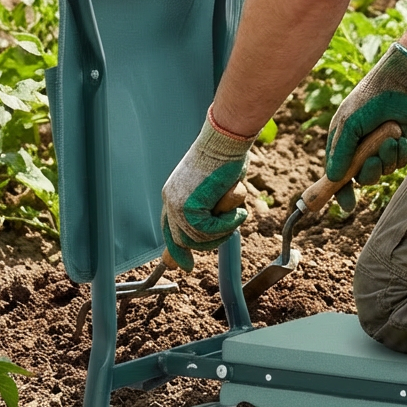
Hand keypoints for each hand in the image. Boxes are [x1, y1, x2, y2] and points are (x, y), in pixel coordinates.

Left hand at [161, 109, 253, 270]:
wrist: (225, 141)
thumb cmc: (226, 158)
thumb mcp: (216, 186)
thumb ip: (210, 207)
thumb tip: (215, 222)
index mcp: (173, 194)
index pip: (169, 229)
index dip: (177, 250)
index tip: (184, 266)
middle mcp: (171, 201)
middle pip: (185, 240)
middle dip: (210, 242)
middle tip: (230, 227)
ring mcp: (178, 205)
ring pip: (200, 238)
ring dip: (224, 229)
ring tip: (236, 211)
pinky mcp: (190, 207)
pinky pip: (211, 230)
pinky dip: (229, 222)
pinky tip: (237, 207)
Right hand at [326, 43, 406, 210]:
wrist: (400, 84)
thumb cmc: (369, 100)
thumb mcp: (349, 125)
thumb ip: (340, 152)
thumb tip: (332, 178)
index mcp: (342, 143)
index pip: (337, 175)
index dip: (340, 191)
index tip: (347, 205)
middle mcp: (360, 149)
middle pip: (363, 178)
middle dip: (369, 172)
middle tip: (374, 159)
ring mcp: (380, 148)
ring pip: (383, 172)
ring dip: (387, 159)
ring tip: (390, 139)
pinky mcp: (399, 146)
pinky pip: (399, 163)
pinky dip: (400, 154)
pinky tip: (400, 138)